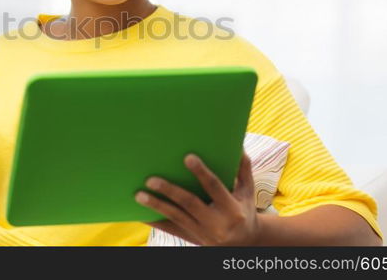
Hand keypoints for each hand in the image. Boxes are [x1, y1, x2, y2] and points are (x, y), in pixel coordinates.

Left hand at [135, 151, 259, 245]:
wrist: (245, 242)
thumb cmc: (244, 209)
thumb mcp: (248, 191)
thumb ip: (243, 168)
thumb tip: (238, 143)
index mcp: (232, 208)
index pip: (215, 187)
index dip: (201, 172)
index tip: (187, 157)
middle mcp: (217, 223)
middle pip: (190, 204)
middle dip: (170, 191)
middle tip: (151, 179)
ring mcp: (203, 233)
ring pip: (176, 218)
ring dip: (156, 206)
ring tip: (139, 195)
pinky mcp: (192, 239)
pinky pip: (170, 230)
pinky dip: (155, 222)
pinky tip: (141, 215)